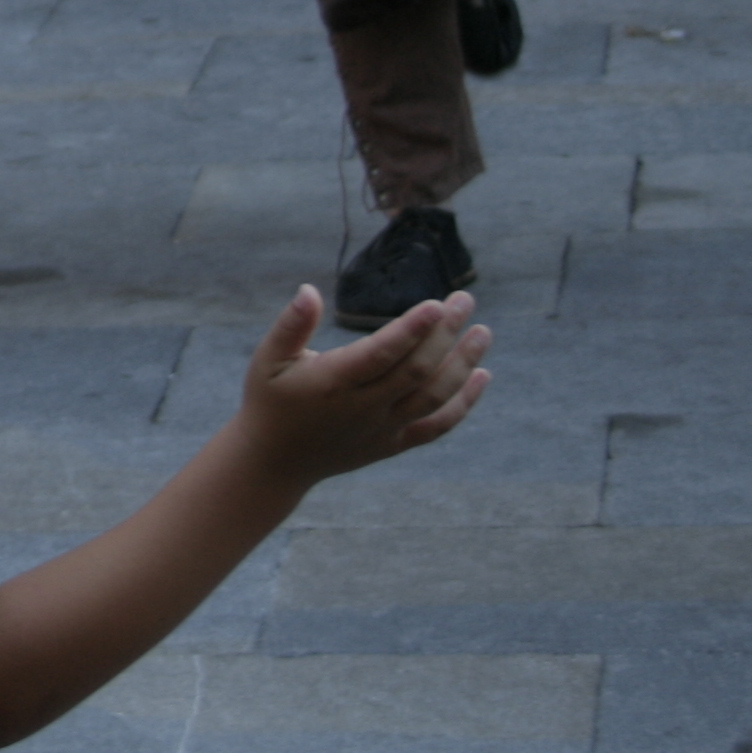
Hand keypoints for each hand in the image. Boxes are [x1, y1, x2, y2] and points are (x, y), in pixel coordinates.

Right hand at [233, 283, 491, 487]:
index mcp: (333, 383)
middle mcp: (364, 408)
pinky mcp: (393, 443)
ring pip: (434, 396)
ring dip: (463, 364)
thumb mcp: (268, 359)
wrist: (276, 462)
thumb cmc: (270, 401)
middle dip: (446, 334)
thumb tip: (310, 290)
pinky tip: (482, 376)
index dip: (412, 329)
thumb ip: (291, 324)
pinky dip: (464, 403)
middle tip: (465, 300)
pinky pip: (437, 425)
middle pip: (417, 370)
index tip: (438, 304)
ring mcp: (383, 429)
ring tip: (483, 332)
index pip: (382, 354)